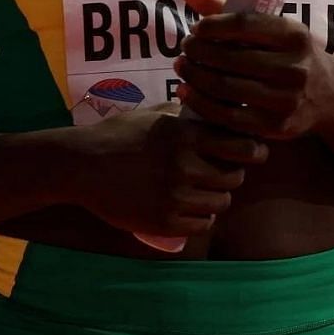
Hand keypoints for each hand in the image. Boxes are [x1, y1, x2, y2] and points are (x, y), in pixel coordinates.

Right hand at [62, 101, 266, 237]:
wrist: (80, 167)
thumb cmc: (114, 137)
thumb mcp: (149, 116)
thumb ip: (180, 114)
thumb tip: (206, 110)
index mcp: (184, 136)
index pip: (241, 145)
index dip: (252, 150)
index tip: (253, 152)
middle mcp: (185, 166)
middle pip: (234, 178)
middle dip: (231, 176)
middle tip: (220, 174)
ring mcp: (175, 196)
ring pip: (220, 203)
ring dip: (215, 198)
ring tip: (203, 192)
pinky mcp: (165, 222)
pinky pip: (201, 225)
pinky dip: (199, 218)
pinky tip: (190, 210)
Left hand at [174, 0, 333, 139]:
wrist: (329, 96)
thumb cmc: (288, 54)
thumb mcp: (272, 29)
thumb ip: (229, 10)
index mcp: (294, 36)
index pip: (245, 25)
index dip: (214, 26)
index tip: (197, 28)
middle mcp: (294, 68)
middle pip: (232, 58)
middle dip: (199, 51)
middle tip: (184, 47)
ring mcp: (286, 100)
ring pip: (227, 88)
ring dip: (195, 76)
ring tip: (181, 66)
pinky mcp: (275, 126)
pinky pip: (228, 116)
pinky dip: (201, 103)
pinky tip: (186, 92)